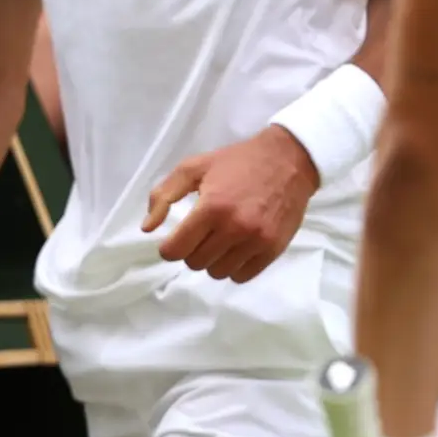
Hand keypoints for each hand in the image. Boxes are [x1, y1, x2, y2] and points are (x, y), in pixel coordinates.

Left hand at [143, 127, 320, 283]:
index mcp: (212, 207)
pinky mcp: (273, 249)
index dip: (170, 246)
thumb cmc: (238, 162)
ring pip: (217, 273)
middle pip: (195, 263)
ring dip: (214, 260)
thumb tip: (148, 228)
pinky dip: (235, 267)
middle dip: (193, 250)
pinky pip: (241, 277)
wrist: (289, 160)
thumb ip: (164, 195)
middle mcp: (234, 228)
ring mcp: (256, 241)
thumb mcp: (195, 167)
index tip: (178, 237)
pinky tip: (238, 248)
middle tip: (204, 232)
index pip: (175, 250)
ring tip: (222, 240)